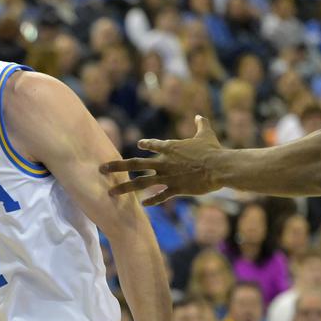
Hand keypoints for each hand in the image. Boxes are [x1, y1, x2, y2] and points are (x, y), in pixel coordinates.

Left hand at [100, 116, 222, 204]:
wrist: (220, 166)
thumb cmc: (214, 149)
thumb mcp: (206, 134)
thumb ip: (201, 124)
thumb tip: (200, 116)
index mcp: (170, 147)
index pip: (152, 145)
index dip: (145, 145)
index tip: (139, 145)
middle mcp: (164, 162)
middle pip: (135, 164)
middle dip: (116, 166)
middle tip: (100, 169)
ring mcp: (168, 176)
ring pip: (141, 183)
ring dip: (125, 188)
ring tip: (110, 192)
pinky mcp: (176, 189)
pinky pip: (160, 196)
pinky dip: (152, 201)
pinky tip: (143, 205)